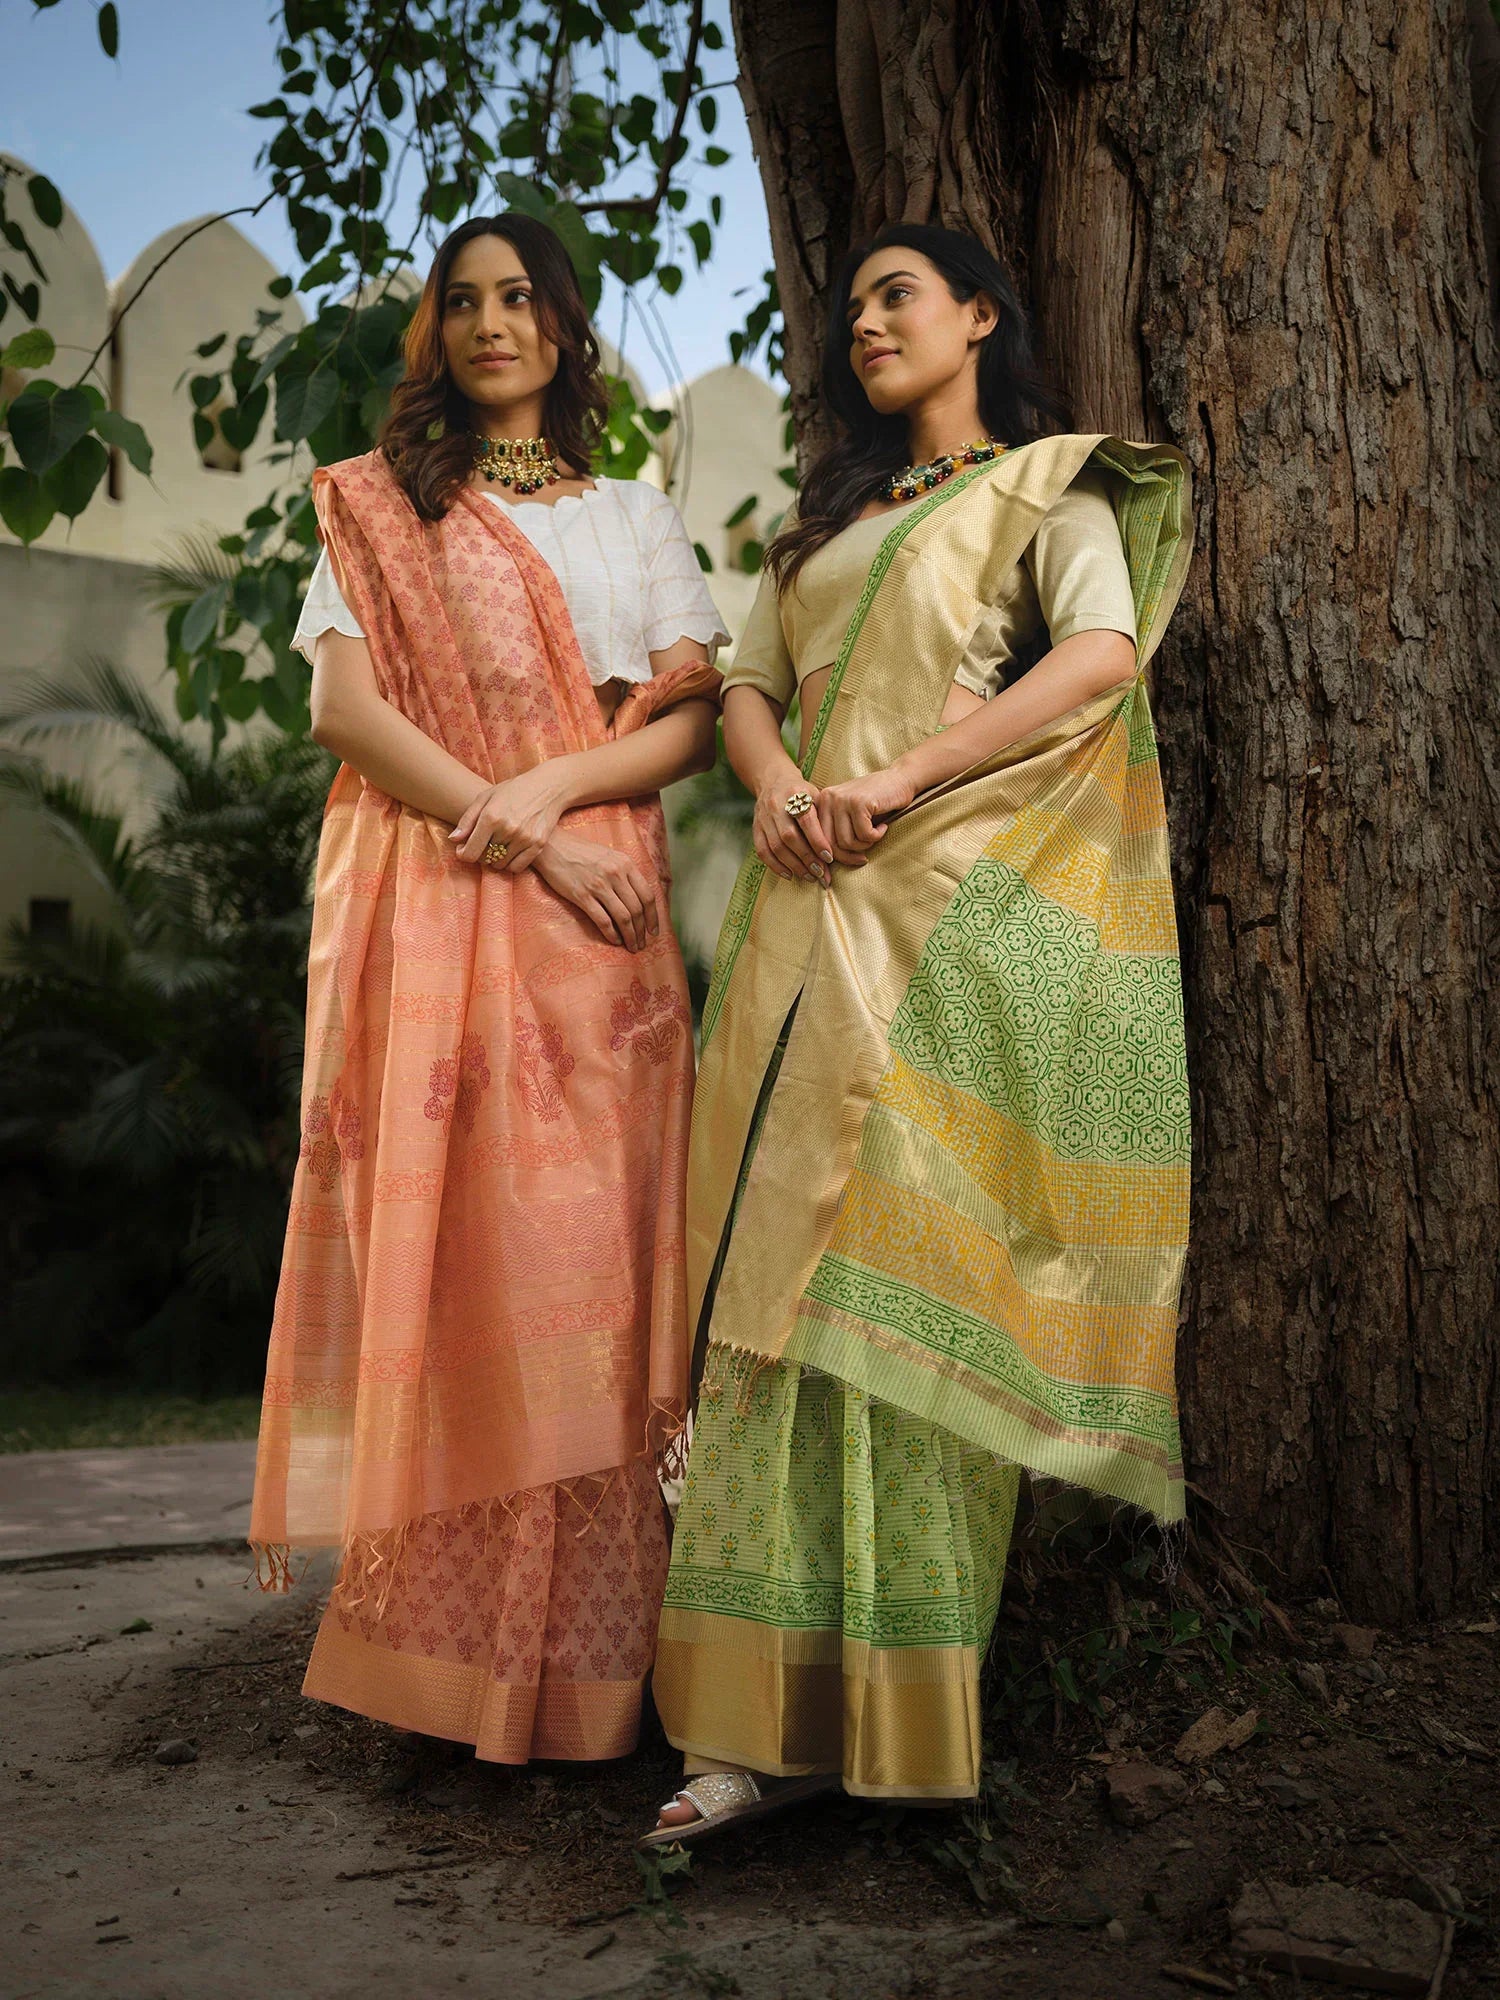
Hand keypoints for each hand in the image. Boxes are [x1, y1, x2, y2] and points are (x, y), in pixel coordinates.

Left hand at [450, 761, 573, 871]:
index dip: (463, 854)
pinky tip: (510, 852)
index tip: (464, 850)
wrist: (548, 787)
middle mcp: (507, 829)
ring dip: (495, 859)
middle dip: (480, 853)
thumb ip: (467, 819)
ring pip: (500, 864)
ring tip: (498, 845)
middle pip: (484, 859)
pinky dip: (510, 864)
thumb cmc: (513, 790)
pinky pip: (517, 867)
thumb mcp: (486, 797)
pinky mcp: (537, 844)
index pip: (470, 853)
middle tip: (484, 843)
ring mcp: (524, 838)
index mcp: (491, 817)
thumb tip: (453, 840)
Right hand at [533, 831, 659, 951]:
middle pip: (637, 909)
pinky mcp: (582, 895)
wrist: (551, 846)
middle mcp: (615, 874)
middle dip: (642, 931)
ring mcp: (598, 885)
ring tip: (632, 946)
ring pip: (623, 917)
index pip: (647, 895)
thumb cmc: (581, 852)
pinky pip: (602, 920)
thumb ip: (625, 873)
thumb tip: (639, 898)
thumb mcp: (610, 856)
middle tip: (642, 944)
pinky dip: (611, 934)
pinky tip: (615, 941)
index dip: (654, 917)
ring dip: (630, 936)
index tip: (654, 930)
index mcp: (625, 864)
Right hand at [751, 765, 832, 884]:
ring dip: (794, 866)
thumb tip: (839, 850)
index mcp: (794, 793)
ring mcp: (763, 818)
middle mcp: (776, 805)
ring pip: (776, 847)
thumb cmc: (802, 793)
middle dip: (807, 858)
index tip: (829, 858)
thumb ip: (823, 818)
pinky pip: (763, 851)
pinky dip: (776, 866)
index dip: (817, 841)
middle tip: (821, 873)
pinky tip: (790, 875)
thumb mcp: (816, 796)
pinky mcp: (756, 829)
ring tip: (809, 877)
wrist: (774, 781)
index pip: (806, 821)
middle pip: (789, 837)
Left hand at [816, 765, 916, 864]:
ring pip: (847, 842)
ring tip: (875, 834)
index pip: (817, 839)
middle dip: (848, 857)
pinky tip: (883, 826)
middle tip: (863, 858)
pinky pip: (864, 835)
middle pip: (830, 844)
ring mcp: (843, 799)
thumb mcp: (849, 816)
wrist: (900, 780)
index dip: (829, 858)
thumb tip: (824, 864)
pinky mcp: (859, 802)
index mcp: (821, 802)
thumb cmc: (875, 803)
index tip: (841, 868)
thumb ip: (835, 832)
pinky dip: (876, 836)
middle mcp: (828, 798)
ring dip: (865, 845)